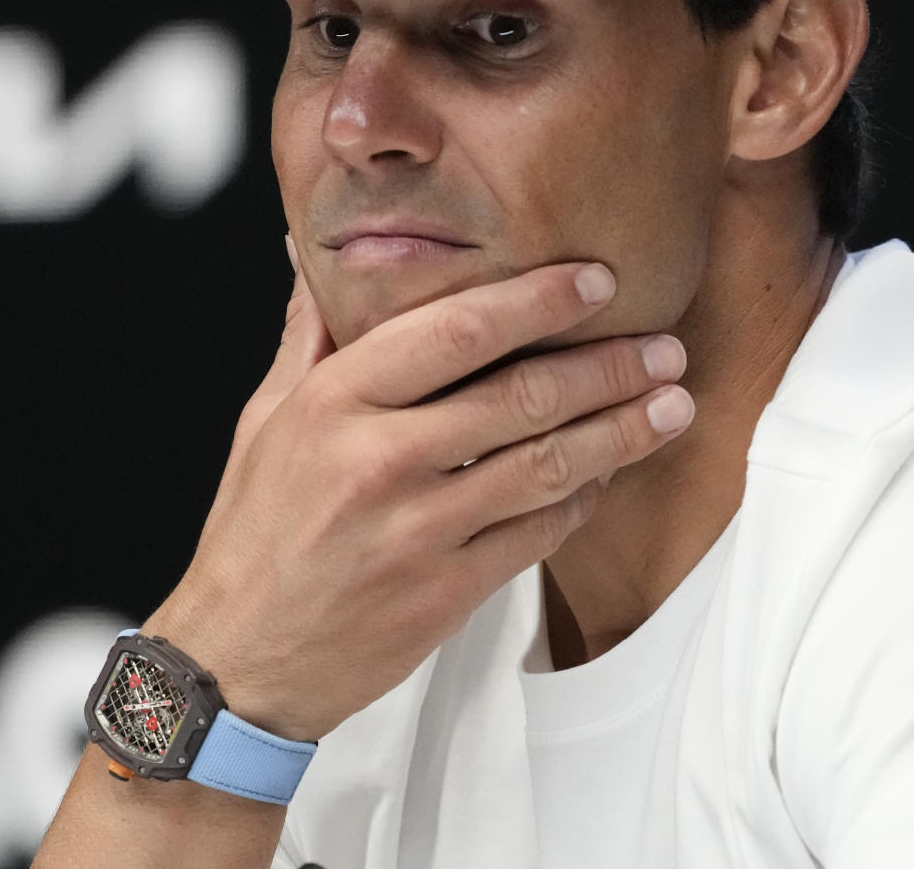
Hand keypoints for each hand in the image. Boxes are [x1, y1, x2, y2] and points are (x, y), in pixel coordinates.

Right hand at [145, 250, 692, 741]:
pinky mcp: (447, 592)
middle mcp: (380, 459)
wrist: (240, 660)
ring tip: (674, 403)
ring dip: (622, 431)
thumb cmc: (254, 528)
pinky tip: (613, 471)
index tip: (596, 280)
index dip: (538, 299)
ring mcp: (418, 530)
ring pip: (547, 465)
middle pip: (522, 395)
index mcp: (336, 401)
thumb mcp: (266, 417)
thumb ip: (310, 334)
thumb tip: (311, 255)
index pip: (457, 329)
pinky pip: (540, 534)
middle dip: (608, 366)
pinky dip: (585, 498)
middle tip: (665, 346)